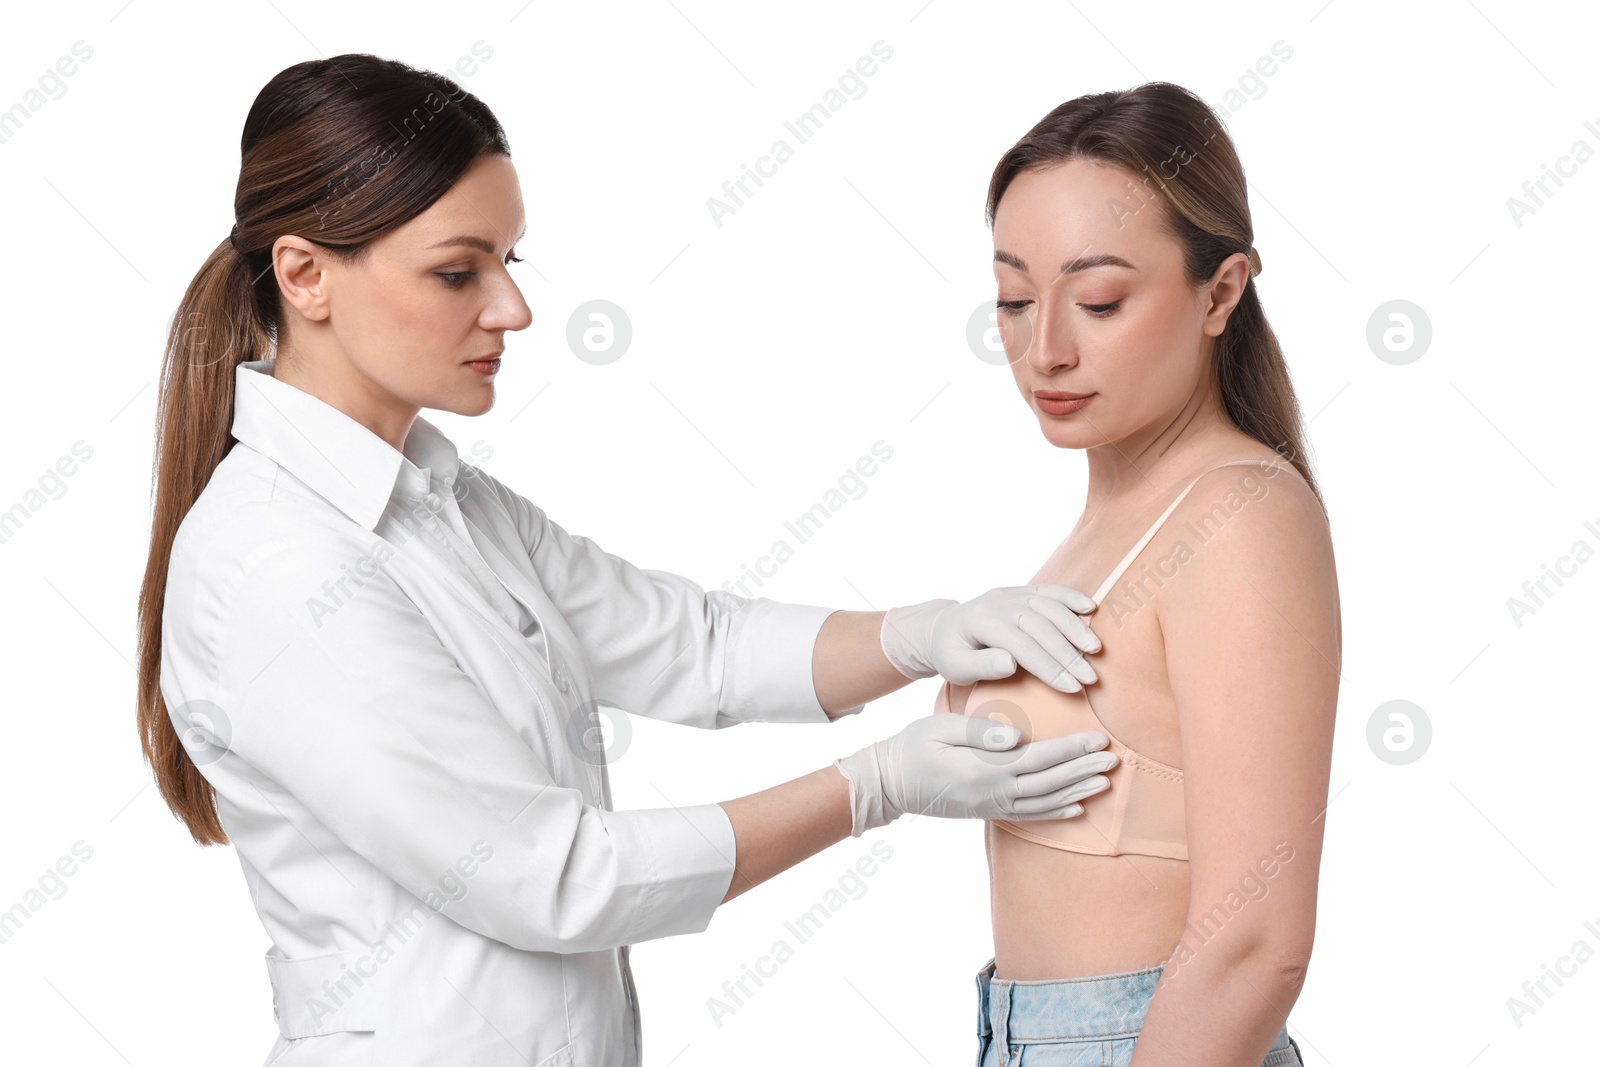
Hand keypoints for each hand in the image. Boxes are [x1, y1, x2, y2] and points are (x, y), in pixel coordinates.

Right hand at [832, 712, 1117, 836]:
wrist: (889, 784)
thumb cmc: (912, 747)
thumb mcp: (940, 727)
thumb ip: (978, 731)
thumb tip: (1015, 736)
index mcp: (984, 769)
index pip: (1040, 759)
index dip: (1072, 750)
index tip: (1099, 739)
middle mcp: (994, 793)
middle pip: (1051, 783)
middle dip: (1084, 770)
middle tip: (1116, 759)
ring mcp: (992, 807)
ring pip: (1046, 802)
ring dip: (1078, 791)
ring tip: (1106, 782)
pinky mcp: (988, 813)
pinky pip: (1030, 816)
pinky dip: (1057, 813)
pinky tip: (1077, 808)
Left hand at [879, 586, 1101, 691]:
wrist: (942, 628)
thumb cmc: (950, 654)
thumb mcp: (955, 667)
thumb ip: (981, 665)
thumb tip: (1011, 662)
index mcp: (981, 621)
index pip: (1022, 645)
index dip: (1049, 667)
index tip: (1071, 688)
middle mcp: (998, 602)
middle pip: (1040, 626)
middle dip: (1068, 654)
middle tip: (1090, 678)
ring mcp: (1012, 594)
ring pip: (1049, 606)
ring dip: (1075, 627)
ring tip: (1095, 650)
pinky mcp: (1021, 591)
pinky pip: (1049, 590)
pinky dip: (1071, 596)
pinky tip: (1090, 608)